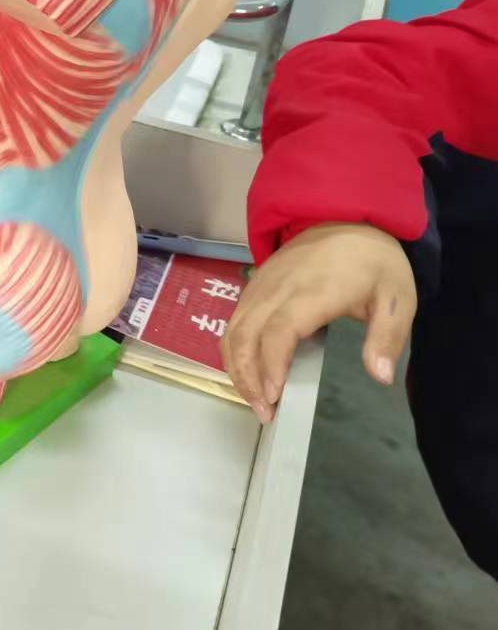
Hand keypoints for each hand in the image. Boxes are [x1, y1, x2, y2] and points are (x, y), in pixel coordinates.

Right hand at [223, 222, 416, 422]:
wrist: (344, 218)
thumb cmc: (374, 263)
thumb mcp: (397, 298)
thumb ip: (387, 337)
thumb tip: (379, 376)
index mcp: (313, 291)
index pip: (280, 330)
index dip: (271, 364)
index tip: (276, 395)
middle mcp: (277, 288)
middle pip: (246, 334)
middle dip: (248, 377)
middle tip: (265, 412)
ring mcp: (260, 286)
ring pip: (233, 330)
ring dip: (236, 368)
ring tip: (254, 399)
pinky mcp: (253, 287)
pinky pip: (233, 322)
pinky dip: (234, 351)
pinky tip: (248, 373)